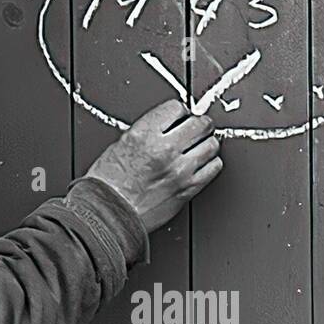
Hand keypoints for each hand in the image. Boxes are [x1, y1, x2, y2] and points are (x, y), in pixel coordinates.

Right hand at [84, 99, 222, 233]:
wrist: (110, 214)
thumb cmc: (109, 184)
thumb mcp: (121, 145)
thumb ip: (149, 132)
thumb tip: (169, 126)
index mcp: (144, 135)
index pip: (176, 108)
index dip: (179, 112)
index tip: (179, 117)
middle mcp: (165, 150)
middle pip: (200, 124)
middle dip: (198, 124)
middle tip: (194, 128)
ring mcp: (180, 170)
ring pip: (212, 145)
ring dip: (205, 143)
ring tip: (196, 148)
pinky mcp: (190, 188)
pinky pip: (214, 167)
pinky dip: (209, 163)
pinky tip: (198, 164)